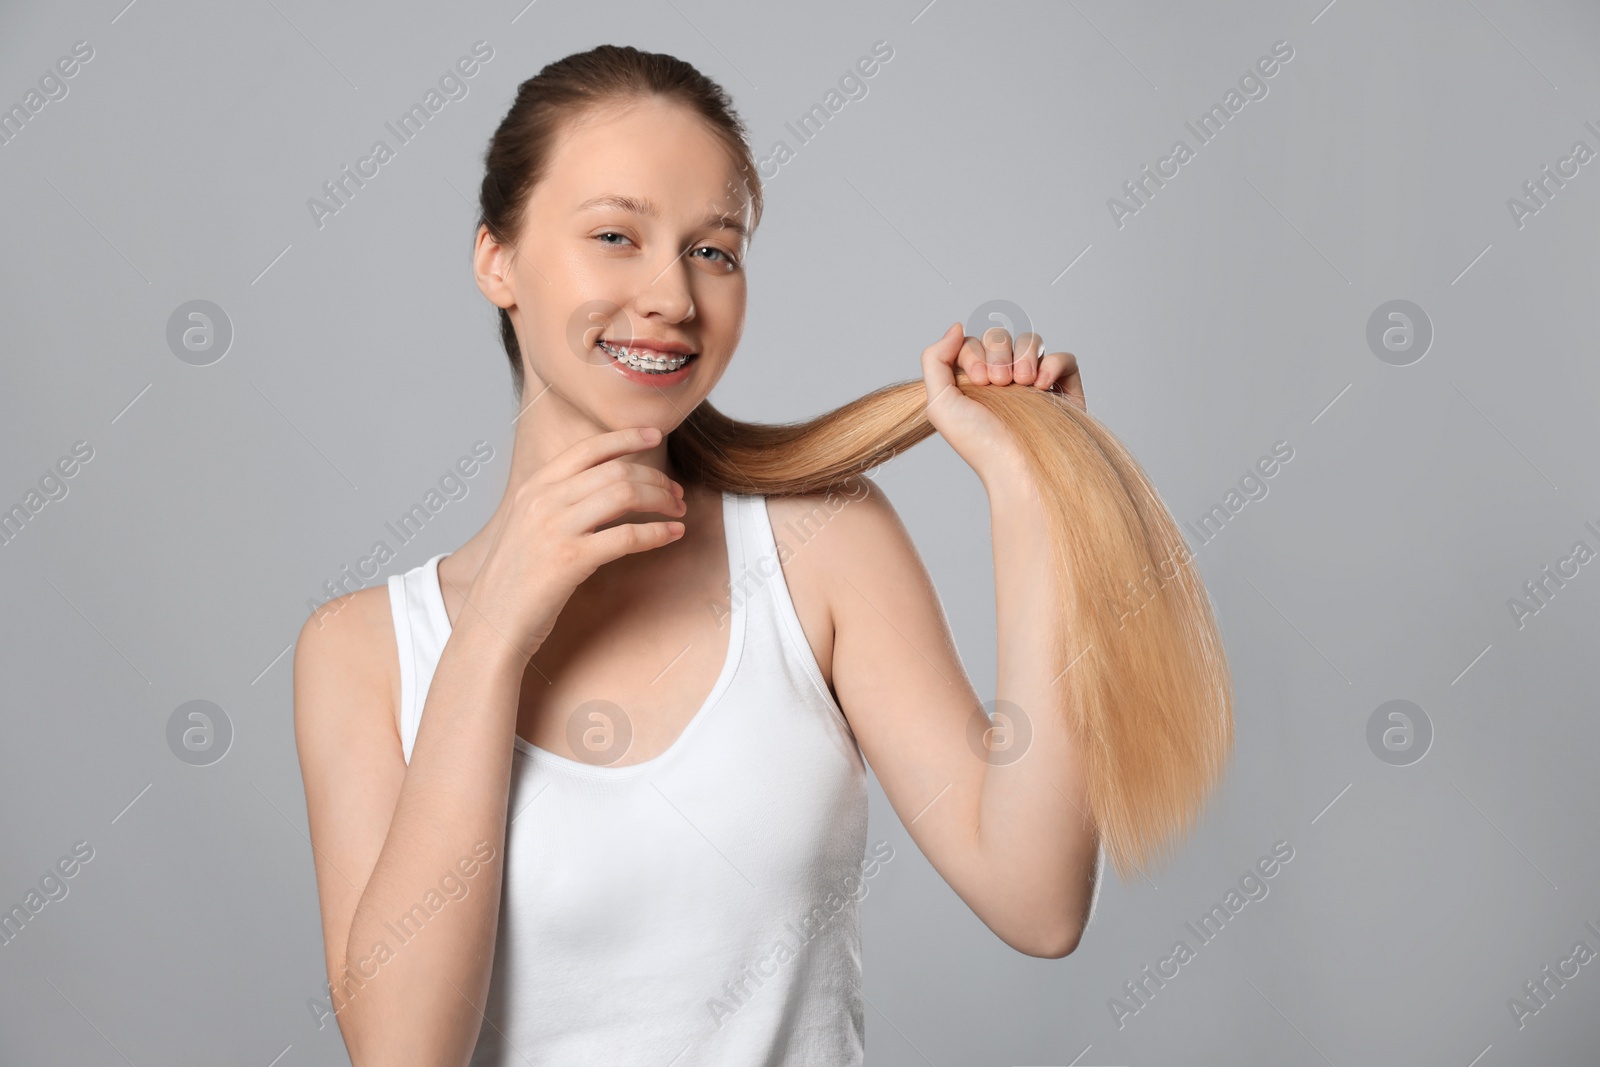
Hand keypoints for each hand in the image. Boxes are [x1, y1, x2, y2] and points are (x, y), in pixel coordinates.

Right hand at [465, 427, 686, 657]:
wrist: (491, 622)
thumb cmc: (515, 580)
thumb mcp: (528, 526)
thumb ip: (558, 502)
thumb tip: (603, 488)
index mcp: (535, 487)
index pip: (588, 448)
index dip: (626, 437)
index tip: (654, 435)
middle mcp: (544, 500)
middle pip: (615, 470)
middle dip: (655, 478)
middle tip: (676, 492)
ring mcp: (555, 528)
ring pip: (624, 494)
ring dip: (661, 499)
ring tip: (678, 510)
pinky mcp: (570, 559)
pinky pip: (626, 536)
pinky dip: (657, 533)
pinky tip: (673, 534)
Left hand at [921, 321, 1086, 474]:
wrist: (1016, 467)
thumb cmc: (979, 443)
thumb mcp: (939, 402)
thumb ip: (934, 359)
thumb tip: (956, 326)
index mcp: (975, 379)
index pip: (974, 341)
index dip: (975, 352)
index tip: (979, 381)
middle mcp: (1005, 378)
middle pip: (1001, 336)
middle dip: (998, 353)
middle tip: (1000, 383)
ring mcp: (1035, 382)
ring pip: (1031, 341)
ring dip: (1023, 356)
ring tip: (1021, 384)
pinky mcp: (1064, 389)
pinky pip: (1064, 357)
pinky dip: (1053, 363)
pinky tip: (1041, 385)